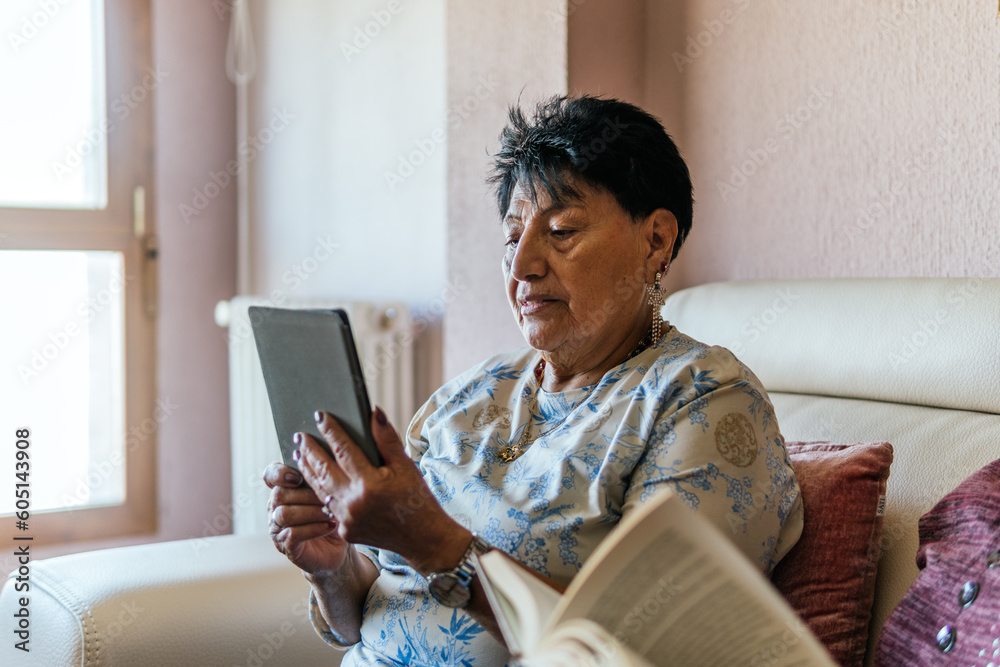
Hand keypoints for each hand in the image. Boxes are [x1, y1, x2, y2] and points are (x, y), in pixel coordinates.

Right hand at [263, 461, 352, 575]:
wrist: (339, 547)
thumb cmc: (335, 514)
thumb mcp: (331, 492)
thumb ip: (324, 477)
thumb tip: (329, 458)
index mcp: (284, 489)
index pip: (270, 475)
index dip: (280, 473)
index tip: (298, 477)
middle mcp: (275, 507)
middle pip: (279, 494)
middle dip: (306, 495)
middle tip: (329, 497)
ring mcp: (278, 527)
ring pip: (284, 514)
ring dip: (311, 512)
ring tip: (331, 512)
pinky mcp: (285, 545)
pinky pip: (292, 534)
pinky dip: (313, 529)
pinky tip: (330, 526)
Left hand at [295, 406, 470, 574]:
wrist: (422, 538)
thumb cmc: (417, 498)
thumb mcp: (406, 465)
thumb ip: (386, 439)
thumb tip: (373, 412)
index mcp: (370, 483)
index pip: (343, 450)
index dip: (331, 431)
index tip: (320, 416)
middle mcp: (354, 502)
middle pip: (323, 470)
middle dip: (309, 450)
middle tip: (299, 434)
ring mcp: (347, 519)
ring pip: (320, 489)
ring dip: (308, 470)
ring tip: (300, 454)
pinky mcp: (345, 531)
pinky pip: (328, 506)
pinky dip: (320, 490)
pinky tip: (315, 480)